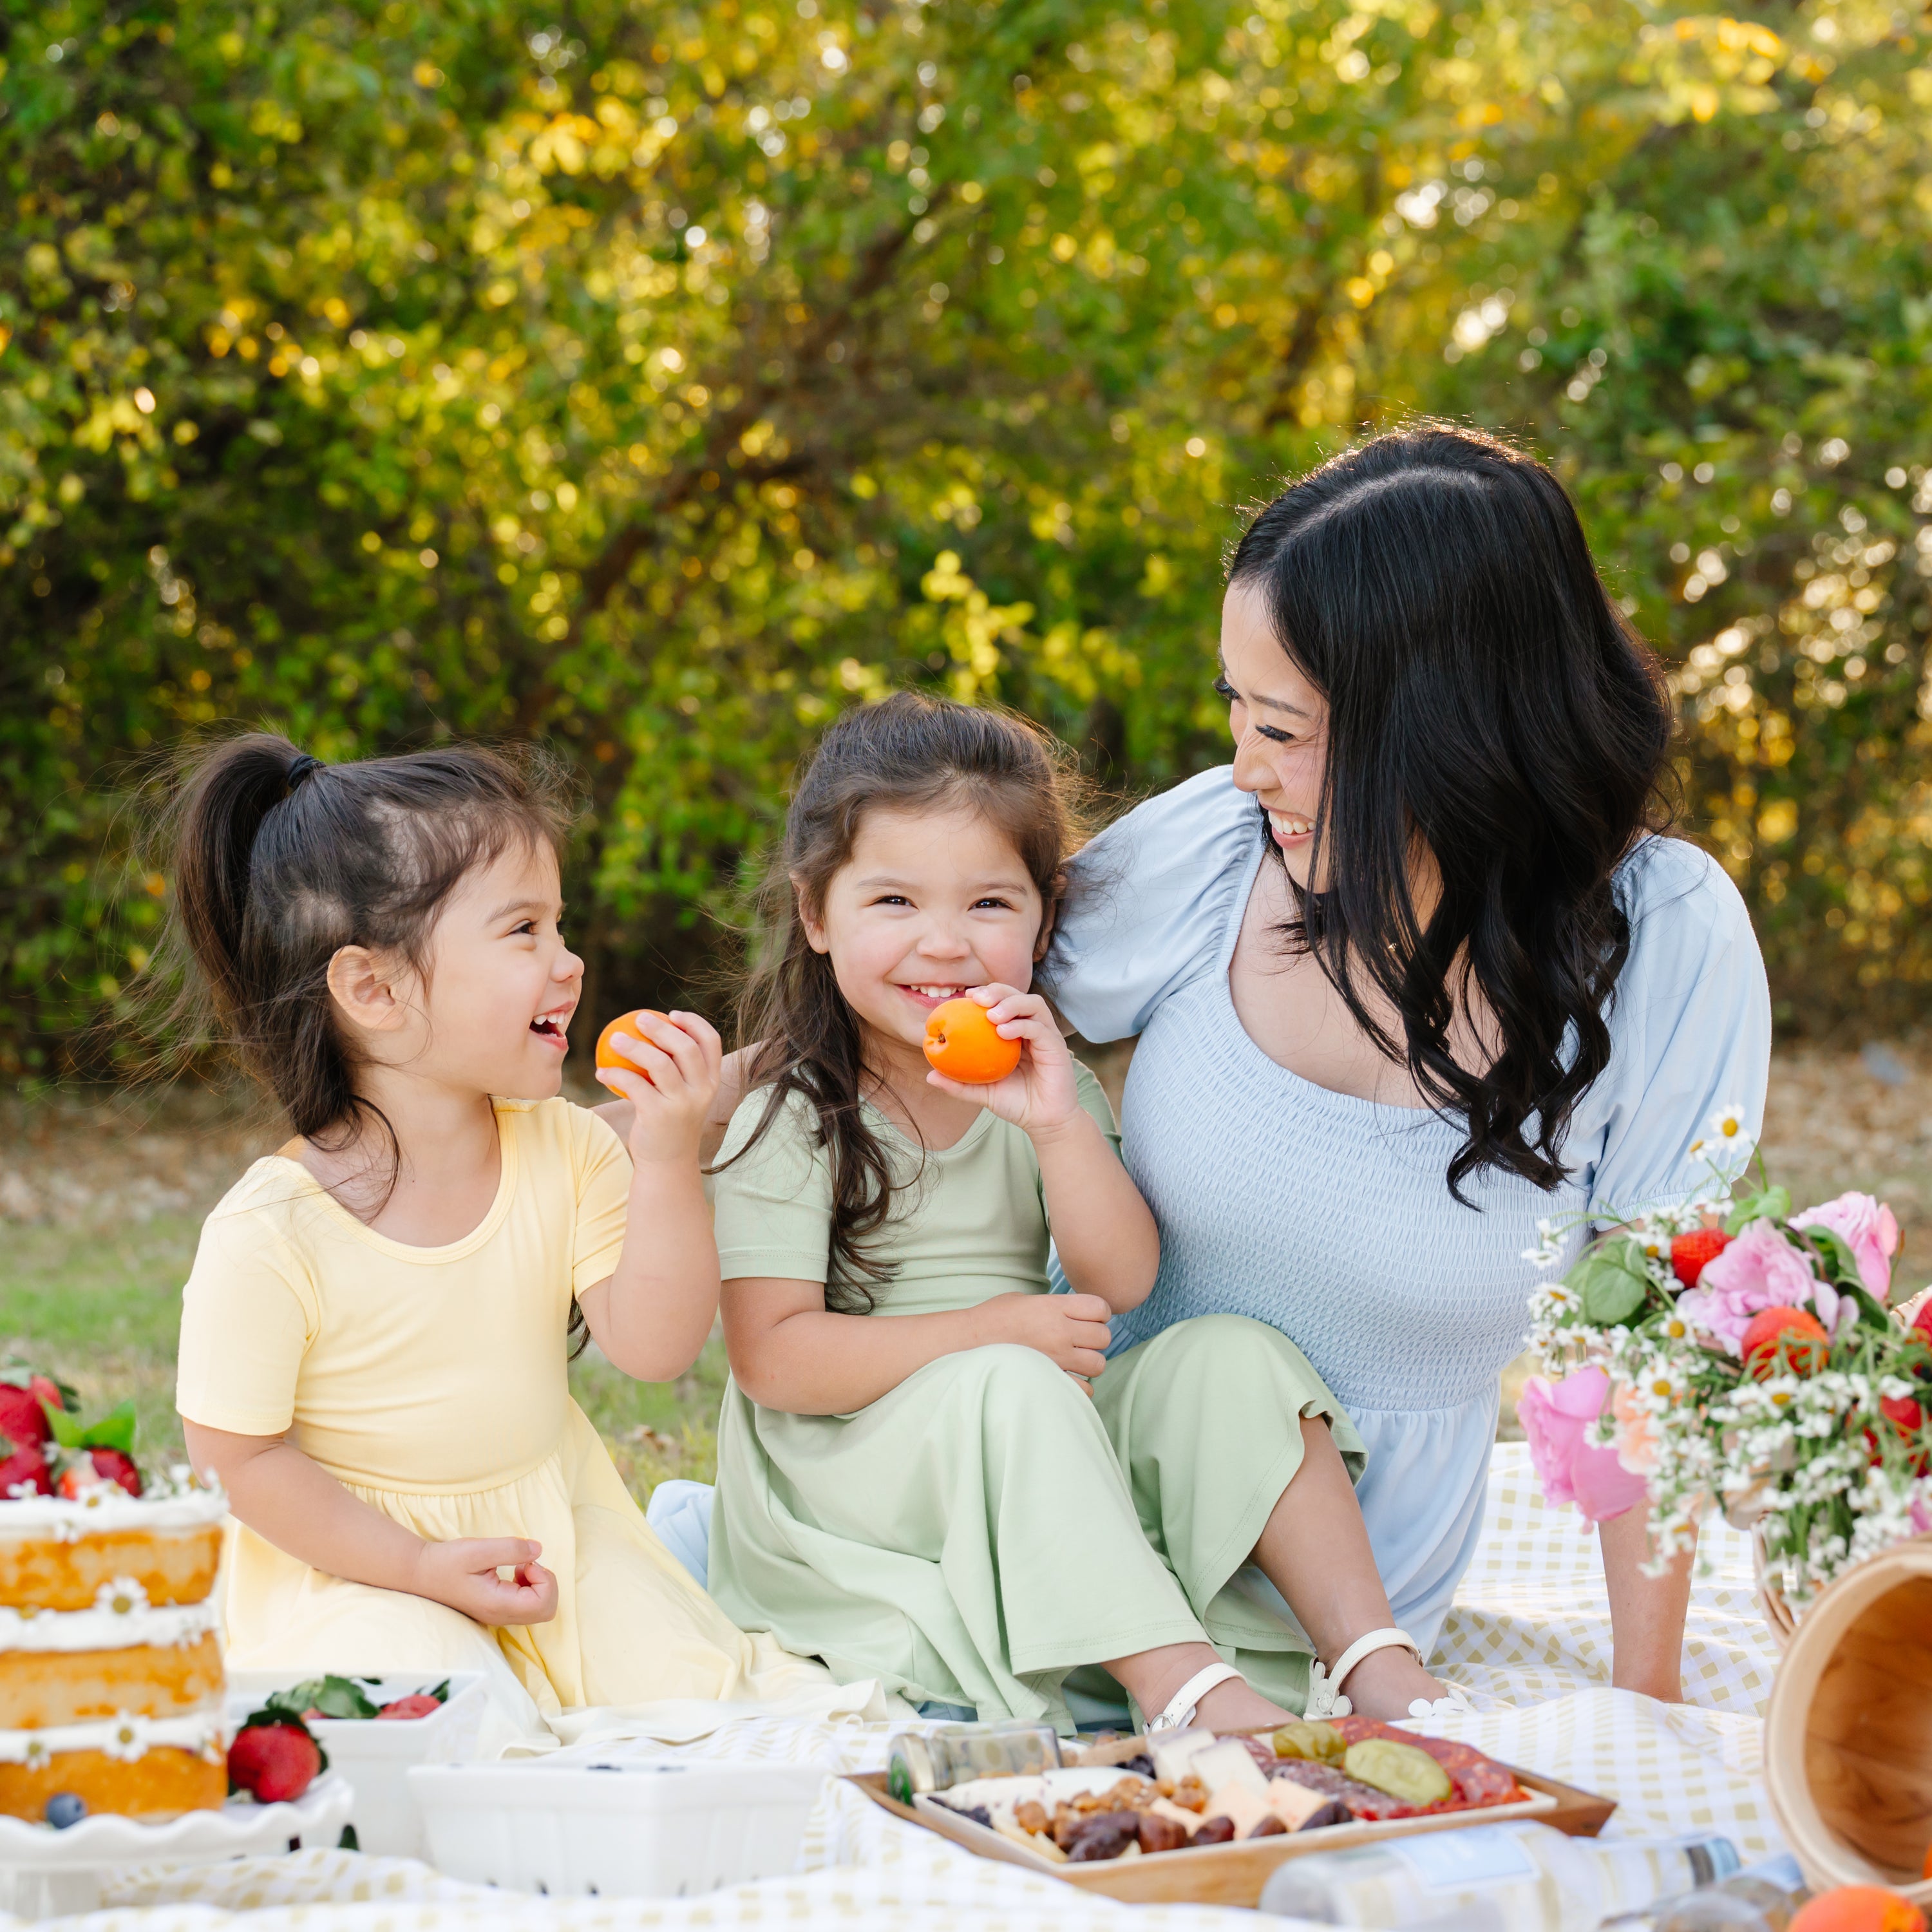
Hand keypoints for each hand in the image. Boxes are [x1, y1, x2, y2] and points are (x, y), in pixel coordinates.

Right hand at [412, 1537, 559, 1626]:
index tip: (526, 1562)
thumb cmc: (447, 1561)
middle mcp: (500, 1616)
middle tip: (525, 1564)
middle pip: (546, 1610)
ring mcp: (498, 1616)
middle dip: (545, 1583)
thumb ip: (511, 1549)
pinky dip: (529, 1588)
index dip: (545, 1579)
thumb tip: (539, 1551)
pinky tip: (512, 1573)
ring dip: (537, 1585)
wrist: (422, 1573)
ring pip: (538, 1609)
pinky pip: (526, 1606)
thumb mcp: (478, 1550)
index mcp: (497, 1605)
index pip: (543, 1604)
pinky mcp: (496, 1610)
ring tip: (518, 1567)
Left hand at [595, 1010, 723, 1165]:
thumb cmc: (671, 1122)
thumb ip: (678, 1069)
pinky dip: (615, 1074)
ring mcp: (682, 1104)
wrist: (668, 1163)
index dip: (694, 1023)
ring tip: (614, 1038)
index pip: (711, 1042)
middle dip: (661, 1028)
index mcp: (711, 1081)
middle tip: (639, 1019)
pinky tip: (601, 1072)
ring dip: (633, 1047)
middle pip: (685, 1048)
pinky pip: (634, 1085)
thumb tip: (653, 1032)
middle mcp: (702, 1091)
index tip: (672, 1015)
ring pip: (660, 1063)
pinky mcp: (659, 1115)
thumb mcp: (685, 1095)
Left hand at [926, 985, 1079, 1139]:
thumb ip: (958, 1084)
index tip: (965, 997)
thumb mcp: (981, 1093)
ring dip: (1011, 1003)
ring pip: (1033, 1004)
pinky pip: (1039, 1028)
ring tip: (991, 1015)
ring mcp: (1046, 1035)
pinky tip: (1003, 1032)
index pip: (1002, 1002)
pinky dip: (1021, 1025)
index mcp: (1015, 1033)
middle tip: (976, 999)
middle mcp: (1032, 1028)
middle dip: (997, 991)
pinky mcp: (1056, 1047)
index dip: (986, 994)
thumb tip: (929, 1076)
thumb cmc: (1015, 1104)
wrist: (1043, 1122)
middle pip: (1018, 995)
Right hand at [977, 1291, 1112, 1379]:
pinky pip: (1083, 1389)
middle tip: (1082, 1340)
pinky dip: (1079, 1386)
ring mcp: (1055, 1358)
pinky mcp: (1048, 1380)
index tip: (1090, 1317)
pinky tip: (1066, 1378)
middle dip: (1096, 1338)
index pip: (1100, 1307)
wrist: (967, 1341)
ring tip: (1075, 1360)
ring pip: (1098, 1364)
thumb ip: (1054, 1305)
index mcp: (1054, 1307)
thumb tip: (1076, 1312)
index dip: (1100, 1313)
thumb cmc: (994, 1317)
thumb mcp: (1025, 1299)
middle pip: (1104, 1336)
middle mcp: (1059, 1331)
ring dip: (1090, 1362)